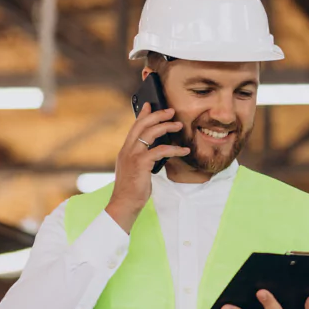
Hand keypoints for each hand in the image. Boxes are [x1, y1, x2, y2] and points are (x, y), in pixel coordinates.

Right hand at [105, 103, 189, 232]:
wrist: (124, 203)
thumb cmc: (133, 189)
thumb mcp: (137, 170)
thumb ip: (143, 159)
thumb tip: (157, 151)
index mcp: (125, 150)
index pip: (134, 127)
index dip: (142, 114)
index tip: (150, 104)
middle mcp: (127, 150)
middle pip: (142, 125)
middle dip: (157, 115)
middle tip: (171, 111)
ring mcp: (132, 155)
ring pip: (150, 133)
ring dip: (166, 127)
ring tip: (179, 126)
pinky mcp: (141, 163)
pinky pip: (160, 150)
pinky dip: (174, 149)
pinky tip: (184, 150)